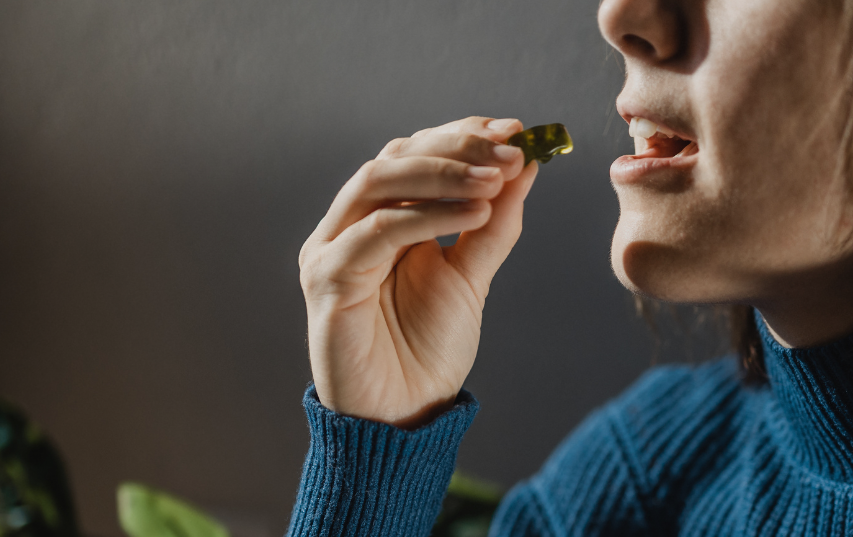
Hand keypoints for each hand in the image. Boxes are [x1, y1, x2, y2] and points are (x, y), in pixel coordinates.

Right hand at [299, 117, 536, 428]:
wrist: (404, 414)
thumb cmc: (428, 348)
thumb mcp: (472, 274)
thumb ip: (493, 221)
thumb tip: (526, 162)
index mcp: (378, 217)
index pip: (413, 153)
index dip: (461, 135)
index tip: (516, 131)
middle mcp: (348, 225)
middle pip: (394, 157)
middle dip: (456, 148)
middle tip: (511, 149)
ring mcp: (331, 249)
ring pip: (378, 182)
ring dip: (442, 173)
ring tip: (496, 178)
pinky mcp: (326, 280)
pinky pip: (376, 233)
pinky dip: (427, 217)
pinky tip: (476, 213)